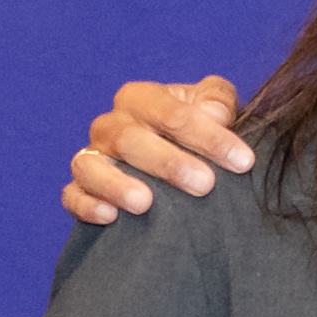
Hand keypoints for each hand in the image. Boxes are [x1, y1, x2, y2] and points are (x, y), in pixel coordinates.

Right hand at [63, 75, 250, 223]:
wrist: (180, 160)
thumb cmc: (199, 131)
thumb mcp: (214, 108)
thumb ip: (218, 101)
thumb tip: (216, 114)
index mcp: (141, 99)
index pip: (171, 112)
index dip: (208, 135)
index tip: (244, 161)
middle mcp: (111, 126)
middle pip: (130, 138)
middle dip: (168, 162)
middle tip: (204, 184)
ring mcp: (92, 157)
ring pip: (91, 165)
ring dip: (117, 184)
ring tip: (145, 203)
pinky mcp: (81, 188)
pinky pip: (72, 195)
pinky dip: (86, 205)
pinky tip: (110, 217)